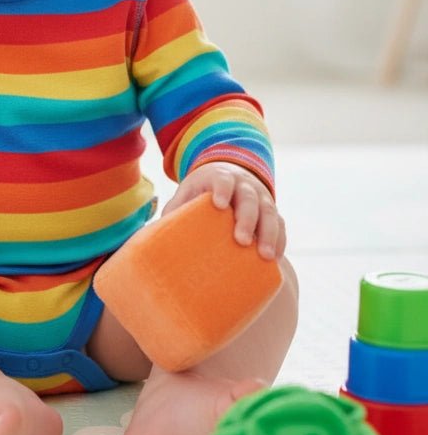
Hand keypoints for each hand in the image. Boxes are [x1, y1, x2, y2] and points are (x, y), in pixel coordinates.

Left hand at [161, 162, 285, 259]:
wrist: (229, 176)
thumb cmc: (201, 191)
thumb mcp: (187, 193)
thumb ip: (175, 209)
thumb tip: (154, 236)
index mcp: (219, 176)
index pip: (222, 179)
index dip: (222, 189)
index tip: (219, 205)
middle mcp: (244, 184)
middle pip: (248, 198)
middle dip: (246, 218)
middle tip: (241, 240)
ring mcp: (261, 197)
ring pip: (270, 212)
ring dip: (269, 234)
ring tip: (265, 256)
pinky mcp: (272, 211)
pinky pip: (280, 224)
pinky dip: (280, 240)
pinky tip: (275, 259)